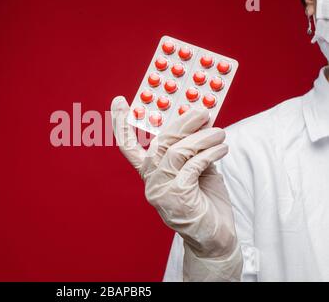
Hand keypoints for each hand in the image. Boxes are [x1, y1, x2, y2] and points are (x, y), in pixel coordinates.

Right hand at [111, 96, 237, 258]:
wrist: (214, 239)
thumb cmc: (205, 202)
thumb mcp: (197, 168)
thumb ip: (193, 147)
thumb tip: (199, 119)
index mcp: (150, 173)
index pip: (128, 146)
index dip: (122, 123)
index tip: (119, 101)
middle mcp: (151, 182)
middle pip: (158, 142)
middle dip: (181, 123)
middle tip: (202, 112)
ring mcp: (161, 191)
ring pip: (176, 151)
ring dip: (201, 138)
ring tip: (219, 132)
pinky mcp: (177, 197)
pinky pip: (192, 165)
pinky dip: (209, 152)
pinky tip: (221, 148)